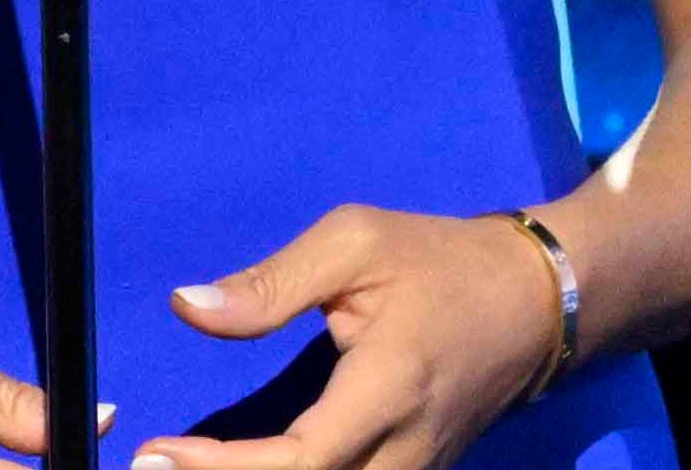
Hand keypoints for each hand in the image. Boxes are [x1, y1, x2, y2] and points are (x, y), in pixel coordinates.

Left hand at [129, 205, 565, 469]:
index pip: (302, 459)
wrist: (537, 300)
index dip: (226, 468)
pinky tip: (241, 469)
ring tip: (190, 467)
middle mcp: (408, 448)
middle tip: (153, 468)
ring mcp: (419, 469)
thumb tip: (186, 306)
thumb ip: (270, 284)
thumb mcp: (354, 243)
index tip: (157, 454)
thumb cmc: (438, 262)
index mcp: (389, 388)